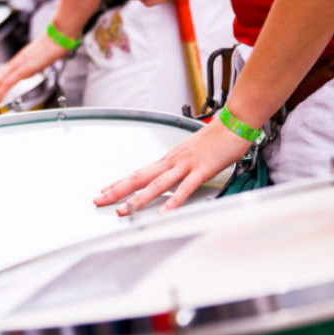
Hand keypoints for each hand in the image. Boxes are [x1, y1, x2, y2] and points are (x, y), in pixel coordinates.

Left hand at [0, 34, 67, 106]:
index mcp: (17, 62)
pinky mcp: (25, 68)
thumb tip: (29, 71)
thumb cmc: (53, 46)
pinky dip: (0, 92)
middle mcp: (15, 63)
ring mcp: (19, 65)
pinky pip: (9, 82)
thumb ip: (32, 67)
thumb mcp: (40, 60)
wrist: (60, 35)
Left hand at [94, 118, 250, 214]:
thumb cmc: (216, 137)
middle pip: (139, 177)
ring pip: (157, 184)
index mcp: (169, 158)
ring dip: (138, 199)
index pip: (138, 172)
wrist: (234, 122)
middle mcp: (172, 161)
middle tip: (99, 200)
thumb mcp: (191, 153)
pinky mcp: (201, 169)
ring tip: (124, 210)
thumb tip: (172, 175)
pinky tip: (164, 212)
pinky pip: (185, 188)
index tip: (105, 191)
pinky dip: (173, 201)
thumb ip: (180, 166)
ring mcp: (185, 165)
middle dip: (117, 190)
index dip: (120, 182)